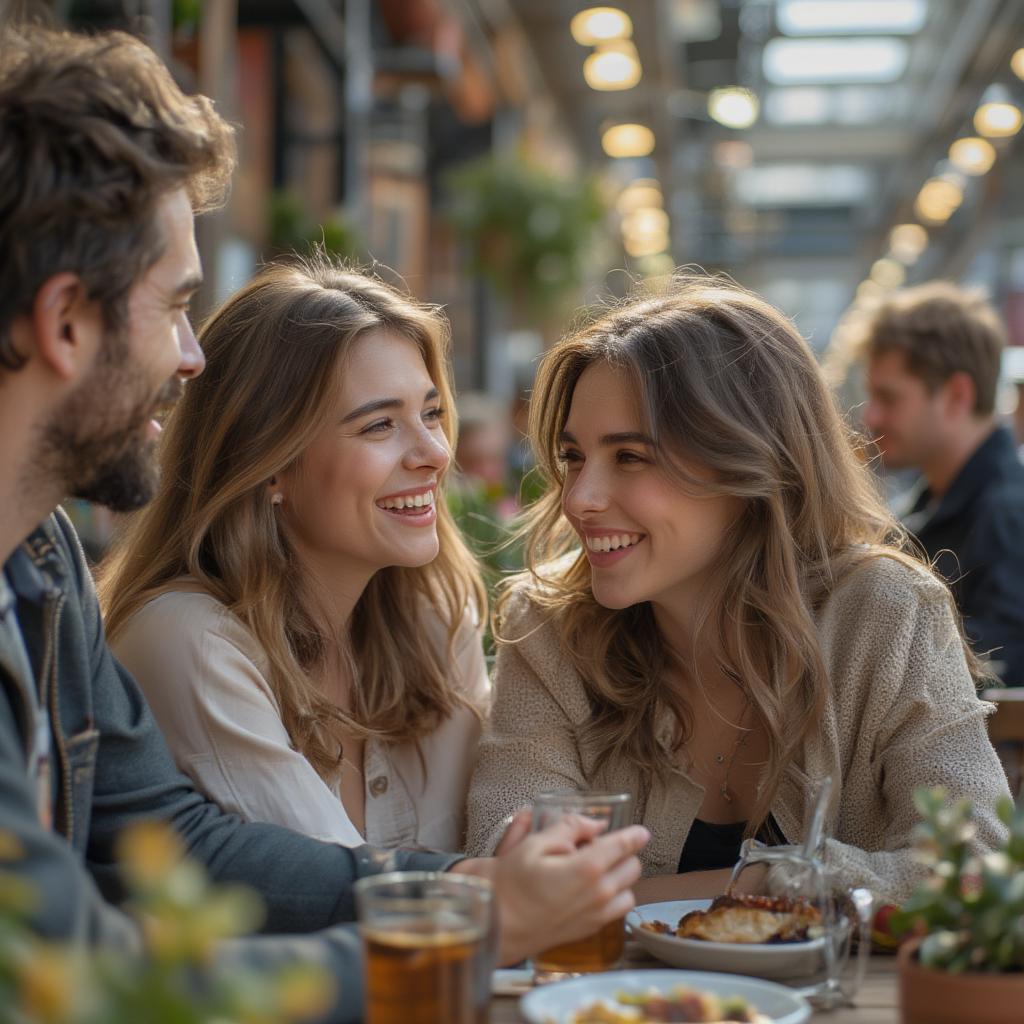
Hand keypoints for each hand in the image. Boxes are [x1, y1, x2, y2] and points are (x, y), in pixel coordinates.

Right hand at [453, 816, 648, 965]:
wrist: (500, 925)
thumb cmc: (512, 883)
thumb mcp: (534, 844)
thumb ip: (569, 828)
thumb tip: (596, 824)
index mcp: (587, 868)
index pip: (623, 846)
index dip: (635, 834)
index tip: (641, 831)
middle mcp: (599, 893)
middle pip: (633, 867)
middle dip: (623, 853)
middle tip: (601, 847)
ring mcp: (598, 915)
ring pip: (630, 890)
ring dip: (620, 877)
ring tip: (598, 870)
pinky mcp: (592, 929)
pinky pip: (618, 909)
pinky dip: (614, 897)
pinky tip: (593, 890)